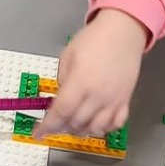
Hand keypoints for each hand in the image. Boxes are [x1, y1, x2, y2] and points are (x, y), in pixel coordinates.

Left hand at [46, 10, 147, 138]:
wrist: (123, 33)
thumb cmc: (94, 40)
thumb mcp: (68, 55)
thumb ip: (62, 80)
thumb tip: (60, 98)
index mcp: (80, 83)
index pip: (61, 113)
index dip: (48, 126)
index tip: (38, 133)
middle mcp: (97, 96)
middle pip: (76, 123)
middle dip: (62, 128)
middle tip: (54, 125)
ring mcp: (113, 101)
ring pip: (96, 129)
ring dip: (81, 130)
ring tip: (73, 124)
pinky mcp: (126, 100)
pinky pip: (116, 124)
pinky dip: (104, 128)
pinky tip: (96, 123)